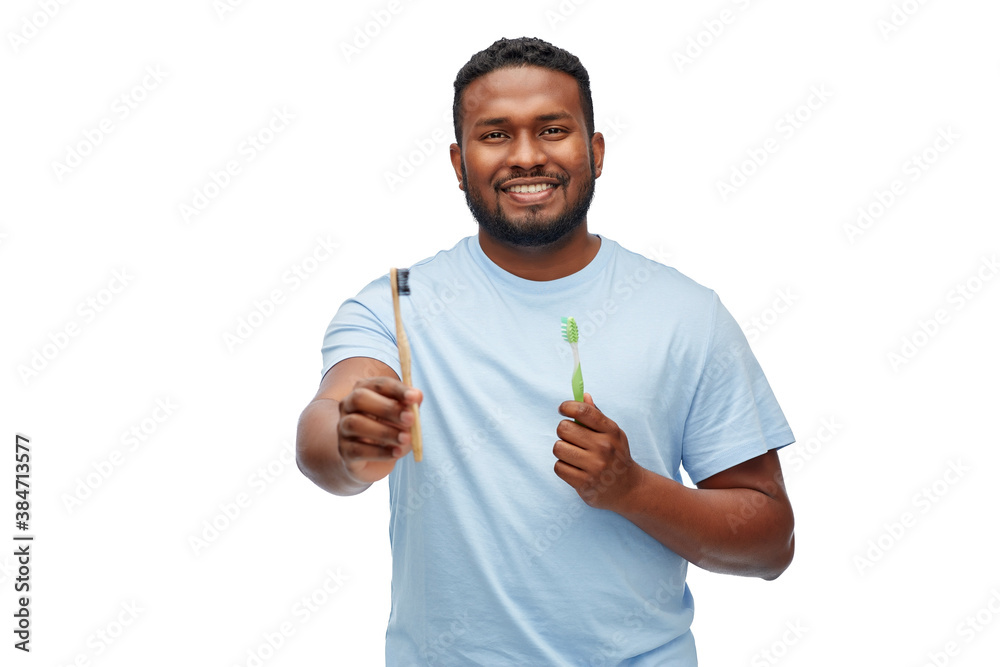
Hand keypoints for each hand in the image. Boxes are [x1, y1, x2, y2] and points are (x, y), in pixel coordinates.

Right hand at [337, 376, 421, 483]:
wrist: (374, 459)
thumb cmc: (390, 429)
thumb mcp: (404, 417)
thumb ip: (410, 406)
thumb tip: (417, 395)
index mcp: (364, 390)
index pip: (378, 385)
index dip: (397, 390)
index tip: (414, 398)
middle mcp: (348, 406)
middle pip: (359, 398)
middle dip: (386, 408)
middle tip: (410, 419)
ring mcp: (342, 428)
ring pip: (355, 424)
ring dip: (384, 431)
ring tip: (405, 439)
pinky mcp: (344, 450)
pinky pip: (357, 449)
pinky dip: (379, 452)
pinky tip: (396, 453)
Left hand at [554, 393, 644, 511]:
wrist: (629, 489)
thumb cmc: (616, 456)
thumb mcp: (613, 434)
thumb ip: (597, 416)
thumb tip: (583, 395)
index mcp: (611, 431)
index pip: (583, 411)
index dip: (567, 406)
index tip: (562, 409)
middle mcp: (604, 447)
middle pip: (564, 429)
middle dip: (564, 432)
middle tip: (572, 438)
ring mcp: (595, 466)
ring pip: (558, 448)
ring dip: (562, 451)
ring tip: (574, 455)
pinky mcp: (585, 483)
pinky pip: (559, 467)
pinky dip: (563, 467)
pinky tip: (575, 469)